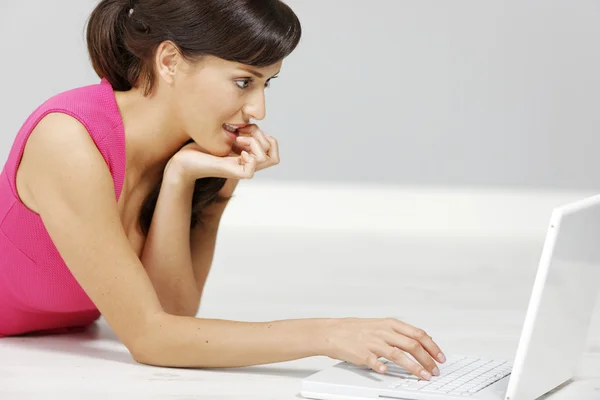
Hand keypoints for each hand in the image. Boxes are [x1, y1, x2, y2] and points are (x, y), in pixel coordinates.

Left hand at [167, 125, 278, 183]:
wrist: (183, 159)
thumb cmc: (200, 146)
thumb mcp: (226, 132)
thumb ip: (242, 129)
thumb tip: (254, 119)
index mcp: (248, 156)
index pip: (273, 150)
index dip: (266, 136)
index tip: (246, 127)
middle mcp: (248, 164)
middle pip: (275, 156)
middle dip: (263, 138)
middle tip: (243, 131)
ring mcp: (241, 169)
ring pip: (268, 159)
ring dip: (255, 143)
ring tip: (238, 137)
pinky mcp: (232, 173)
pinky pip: (252, 170)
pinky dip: (248, 156)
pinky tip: (236, 148)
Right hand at [320, 318, 445, 379]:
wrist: (334, 331)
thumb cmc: (357, 329)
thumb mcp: (381, 325)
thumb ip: (401, 332)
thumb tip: (423, 340)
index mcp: (390, 324)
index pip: (418, 334)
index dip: (432, 347)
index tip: (440, 357)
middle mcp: (384, 332)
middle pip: (412, 345)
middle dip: (428, 360)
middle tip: (435, 370)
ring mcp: (373, 343)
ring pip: (398, 355)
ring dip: (414, 367)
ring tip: (423, 376)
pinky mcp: (362, 353)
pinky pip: (374, 362)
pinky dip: (382, 367)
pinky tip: (387, 372)